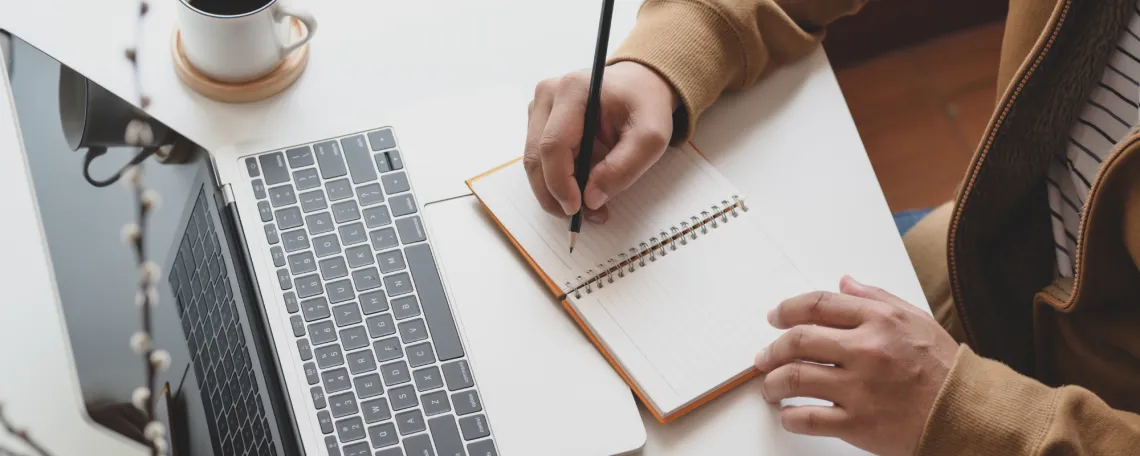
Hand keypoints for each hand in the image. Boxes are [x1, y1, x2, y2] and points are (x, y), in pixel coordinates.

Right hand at [525, 61, 677, 222]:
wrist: (639, 85)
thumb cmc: (645, 106)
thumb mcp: (650, 138)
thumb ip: (623, 168)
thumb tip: (591, 200)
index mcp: (573, 90)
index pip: (553, 145)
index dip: (560, 183)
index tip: (577, 209)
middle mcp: (547, 94)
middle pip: (536, 157)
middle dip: (554, 195)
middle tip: (581, 217)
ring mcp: (539, 106)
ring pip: (534, 162)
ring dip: (554, 192)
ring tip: (587, 207)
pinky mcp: (539, 120)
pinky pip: (539, 160)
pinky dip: (555, 181)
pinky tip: (579, 189)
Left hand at [755, 275, 958, 455]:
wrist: (967, 414)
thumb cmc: (942, 367)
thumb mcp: (915, 319)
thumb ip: (876, 298)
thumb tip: (844, 283)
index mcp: (879, 320)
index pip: (817, 305)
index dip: (787, 309)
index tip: (774, 317)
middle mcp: (866, 350)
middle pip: (797, 340)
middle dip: (772, 349)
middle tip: (763, 357)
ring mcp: (860, 388)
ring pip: (795, 378)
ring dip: (773, 383)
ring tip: (770, 387)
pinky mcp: (858, 424)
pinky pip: (807, 418)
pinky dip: (789, 417)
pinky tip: (788, 414)